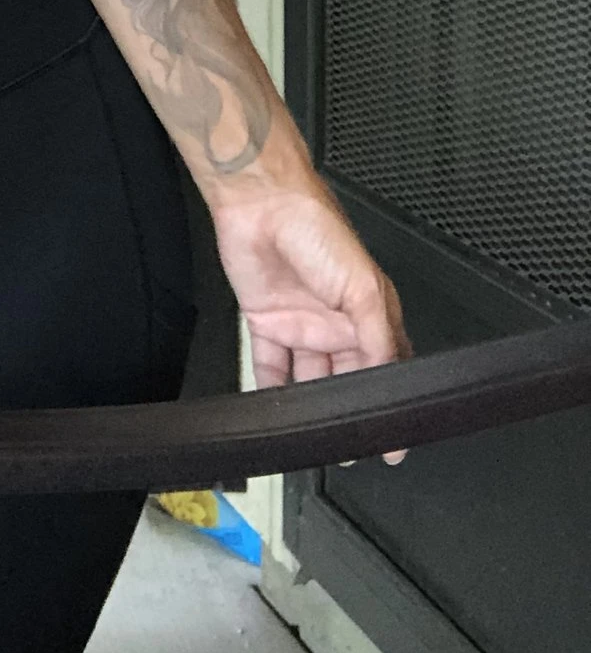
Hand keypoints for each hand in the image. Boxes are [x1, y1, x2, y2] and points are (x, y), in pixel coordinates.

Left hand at [212, 179, 412, 463]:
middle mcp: (336, 323)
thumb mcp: (362, 287)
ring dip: (311, 406)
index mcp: (369, 312)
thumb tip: (391, 382)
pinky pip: (270, 366)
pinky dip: (271, 391)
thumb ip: (378, 338)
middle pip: (346, 379)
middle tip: (348, 448)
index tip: (392, 442)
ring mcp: (300, 324)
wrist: (260, 204)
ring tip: (314, 438)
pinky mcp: (266, 321)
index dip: (389, 401)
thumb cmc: (318, 229)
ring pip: (309, 379)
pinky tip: (274, 415)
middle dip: (348, 411)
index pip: (386, 367)